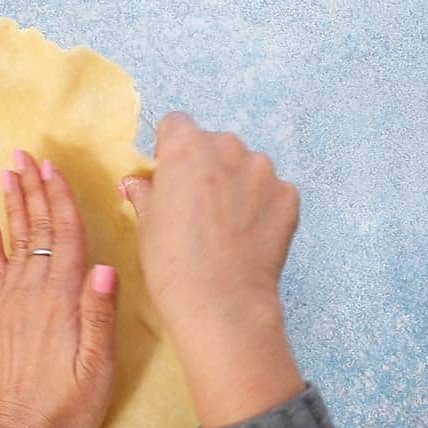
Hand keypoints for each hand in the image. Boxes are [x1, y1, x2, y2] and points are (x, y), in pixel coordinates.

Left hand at [0, 149, 118, 427]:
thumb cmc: (69, 405)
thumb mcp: (98, 366)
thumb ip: (100, 315)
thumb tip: (106, 266)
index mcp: (63, 299)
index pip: (64, 236)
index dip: (60, 199)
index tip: (53, 167)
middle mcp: (34, 292)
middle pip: (36, 229)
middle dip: (32, 189)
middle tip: (25, 154)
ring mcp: (12, 302)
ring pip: (14, 241)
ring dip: (12, 205)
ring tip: (8, 173)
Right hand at [122, 113, 303, 427]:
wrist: (221, 302)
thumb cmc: (171, 264)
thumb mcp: (145, 225)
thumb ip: (145, 192)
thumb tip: (138, 182)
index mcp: (185, 148)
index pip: (175, 124)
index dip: (169, 149)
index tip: (168, 175)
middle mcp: (227, 148)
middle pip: (213, 143)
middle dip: (205, 166)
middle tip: (196, 207)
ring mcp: (263, 171)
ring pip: (245, 165)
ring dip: (236, 184)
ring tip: (225, 225)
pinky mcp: (289, 195)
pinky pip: (270, 191)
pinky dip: (261, 206)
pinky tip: (248, 236)